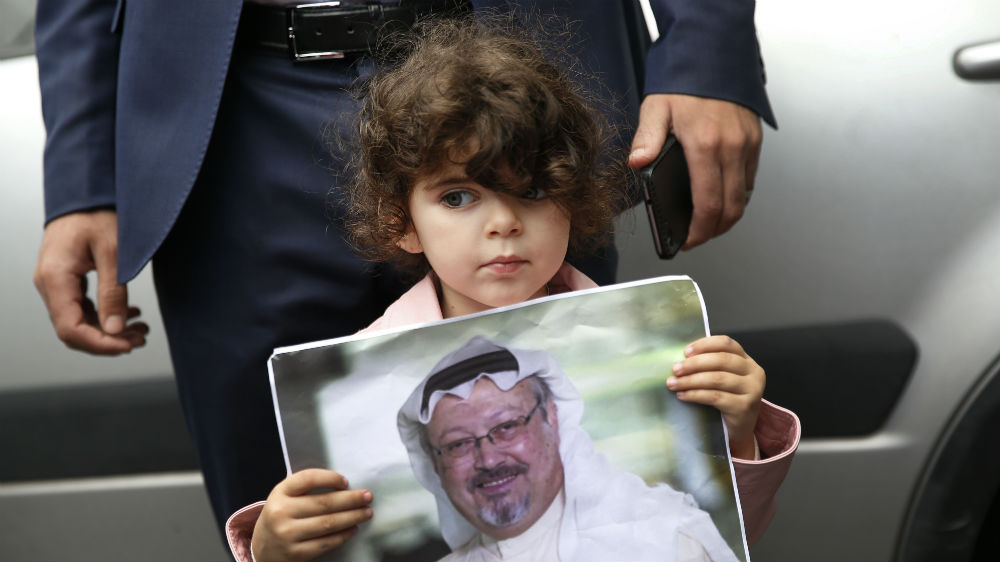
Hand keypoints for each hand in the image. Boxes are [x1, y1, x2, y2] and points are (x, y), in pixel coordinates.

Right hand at [33, 209, 147, 354]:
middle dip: (108, 340)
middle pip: (73, 330)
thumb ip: (113, 293)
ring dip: (109, 330)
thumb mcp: (113, 252)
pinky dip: (105, 315)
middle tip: (141, 339)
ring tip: (141, 330)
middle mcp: (49, 284)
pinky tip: (131, 314)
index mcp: (55, 278)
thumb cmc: (98, 212)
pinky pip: (82, 308)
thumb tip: (115, 330)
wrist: (85, 190)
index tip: (129, 346)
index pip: (70, 329)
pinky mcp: (66, 279)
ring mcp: (55, 283)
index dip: (100, 344)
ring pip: (79, 321)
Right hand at [252, 469, 373, 561]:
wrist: (262, 548)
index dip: (330, 478)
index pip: (308, 479)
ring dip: (352, 517)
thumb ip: (306, 488)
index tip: (346, 481)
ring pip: (328, 523)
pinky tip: (353, 528)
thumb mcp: (285, 497)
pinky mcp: (296, 554)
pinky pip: (326, 543)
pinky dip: (343, 535)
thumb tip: (344, 486)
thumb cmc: (281, 516)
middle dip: (351, 499)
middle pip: (323, 503)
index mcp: (280, 493)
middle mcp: (281, 512)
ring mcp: (287, 534)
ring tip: (366, 512)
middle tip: (367, 496)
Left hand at [628, 94, 762, 249]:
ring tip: (707, 221)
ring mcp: (747, 144)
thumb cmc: (685, 79)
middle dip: (715, 231)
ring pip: (744, 196)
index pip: (708, 204)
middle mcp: (732, 147)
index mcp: (705, 145)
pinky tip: (721, 196)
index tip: (688, 241)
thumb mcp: (656, 107)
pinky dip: (738, 195)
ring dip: (728, 215)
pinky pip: (750, 178)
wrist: (714, 51)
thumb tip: (637, 163)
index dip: (700, 231)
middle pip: (732, 208)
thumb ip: (646, 139)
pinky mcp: (755, 140)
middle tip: (697, 237)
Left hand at [666, 335, 763, 459]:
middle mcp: (753, 372)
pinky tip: (682, 395)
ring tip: (673, 383)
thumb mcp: (723, 378)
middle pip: (721, 360)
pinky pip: (715, 397)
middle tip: (675, 369)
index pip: (727, 343)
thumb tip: (681, 358)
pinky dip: (695, 395)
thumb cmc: (727, 400)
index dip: (705, 344)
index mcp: (747, 360)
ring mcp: (752, 390)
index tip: (686, 351)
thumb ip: (710, 366)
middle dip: (694, 364)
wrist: (739, 429)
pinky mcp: (744, 406)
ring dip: (691, 380)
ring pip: (717, 379)